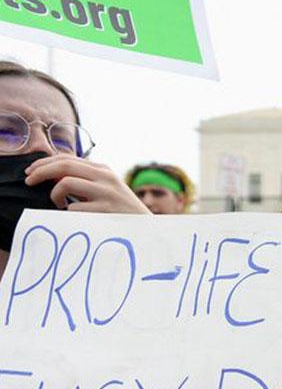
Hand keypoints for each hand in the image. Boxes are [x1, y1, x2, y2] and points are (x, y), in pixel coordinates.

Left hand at [24, 155, 149, 213]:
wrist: (146, 229)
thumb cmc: (120, 211)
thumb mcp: (106, 189)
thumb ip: (85, 179)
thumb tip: (52, 175)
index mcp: (104, 170)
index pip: (68, 158)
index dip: (45, 163)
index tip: (31, 171)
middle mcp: (105, 177)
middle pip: (64, 165)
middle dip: (41, 172)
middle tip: (28, 181)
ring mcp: (106, 193)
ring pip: (66, 183)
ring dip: (54, 194)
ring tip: (59, 203)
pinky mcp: (105, 210)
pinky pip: (73, 208)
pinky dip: (68, 212)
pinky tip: (75, 217)